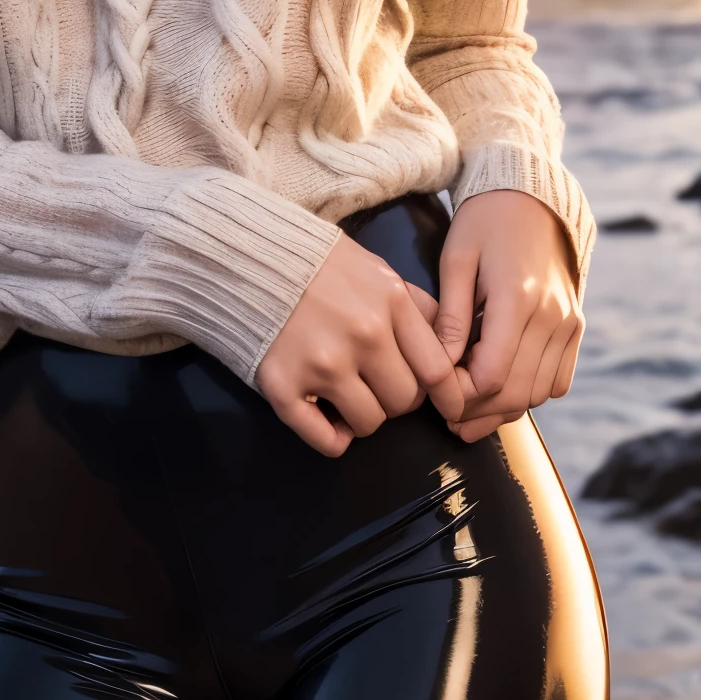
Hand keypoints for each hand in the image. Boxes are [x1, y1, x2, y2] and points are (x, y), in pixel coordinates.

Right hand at [256, 232, 467, 455]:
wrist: (249, 257)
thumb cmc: (321, 265)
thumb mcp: (379, 272)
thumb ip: (415, 307)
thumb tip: (448, 347)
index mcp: (391, 303)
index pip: (436, 369)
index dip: (449, 396)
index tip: (451, 407)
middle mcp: (363, 336)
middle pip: (404, 400)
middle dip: (398, 398)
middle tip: (379, 384)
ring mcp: (323, 364)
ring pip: (370, 424)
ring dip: (364, 416)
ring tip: (348, 394)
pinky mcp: (284, 387)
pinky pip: (328, 442)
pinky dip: (333, 438)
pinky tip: (326, 416)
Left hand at [434, 190, 583, 441]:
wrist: (531, 197)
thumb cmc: (484, 223)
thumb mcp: (456, 259)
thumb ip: (451, 316)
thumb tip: (441, 366)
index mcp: (517, 298)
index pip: (491, 374)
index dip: (461, 395)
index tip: (437, 394)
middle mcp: (551, 316)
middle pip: (516, 392)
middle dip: (479, 412)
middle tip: (449, 418)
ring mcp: (568, 322)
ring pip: (538, 392)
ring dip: (504, 409)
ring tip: (471, 411)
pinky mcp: (576, 326)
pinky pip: (558, 380)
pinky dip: (532, 393)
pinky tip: (504, 389)